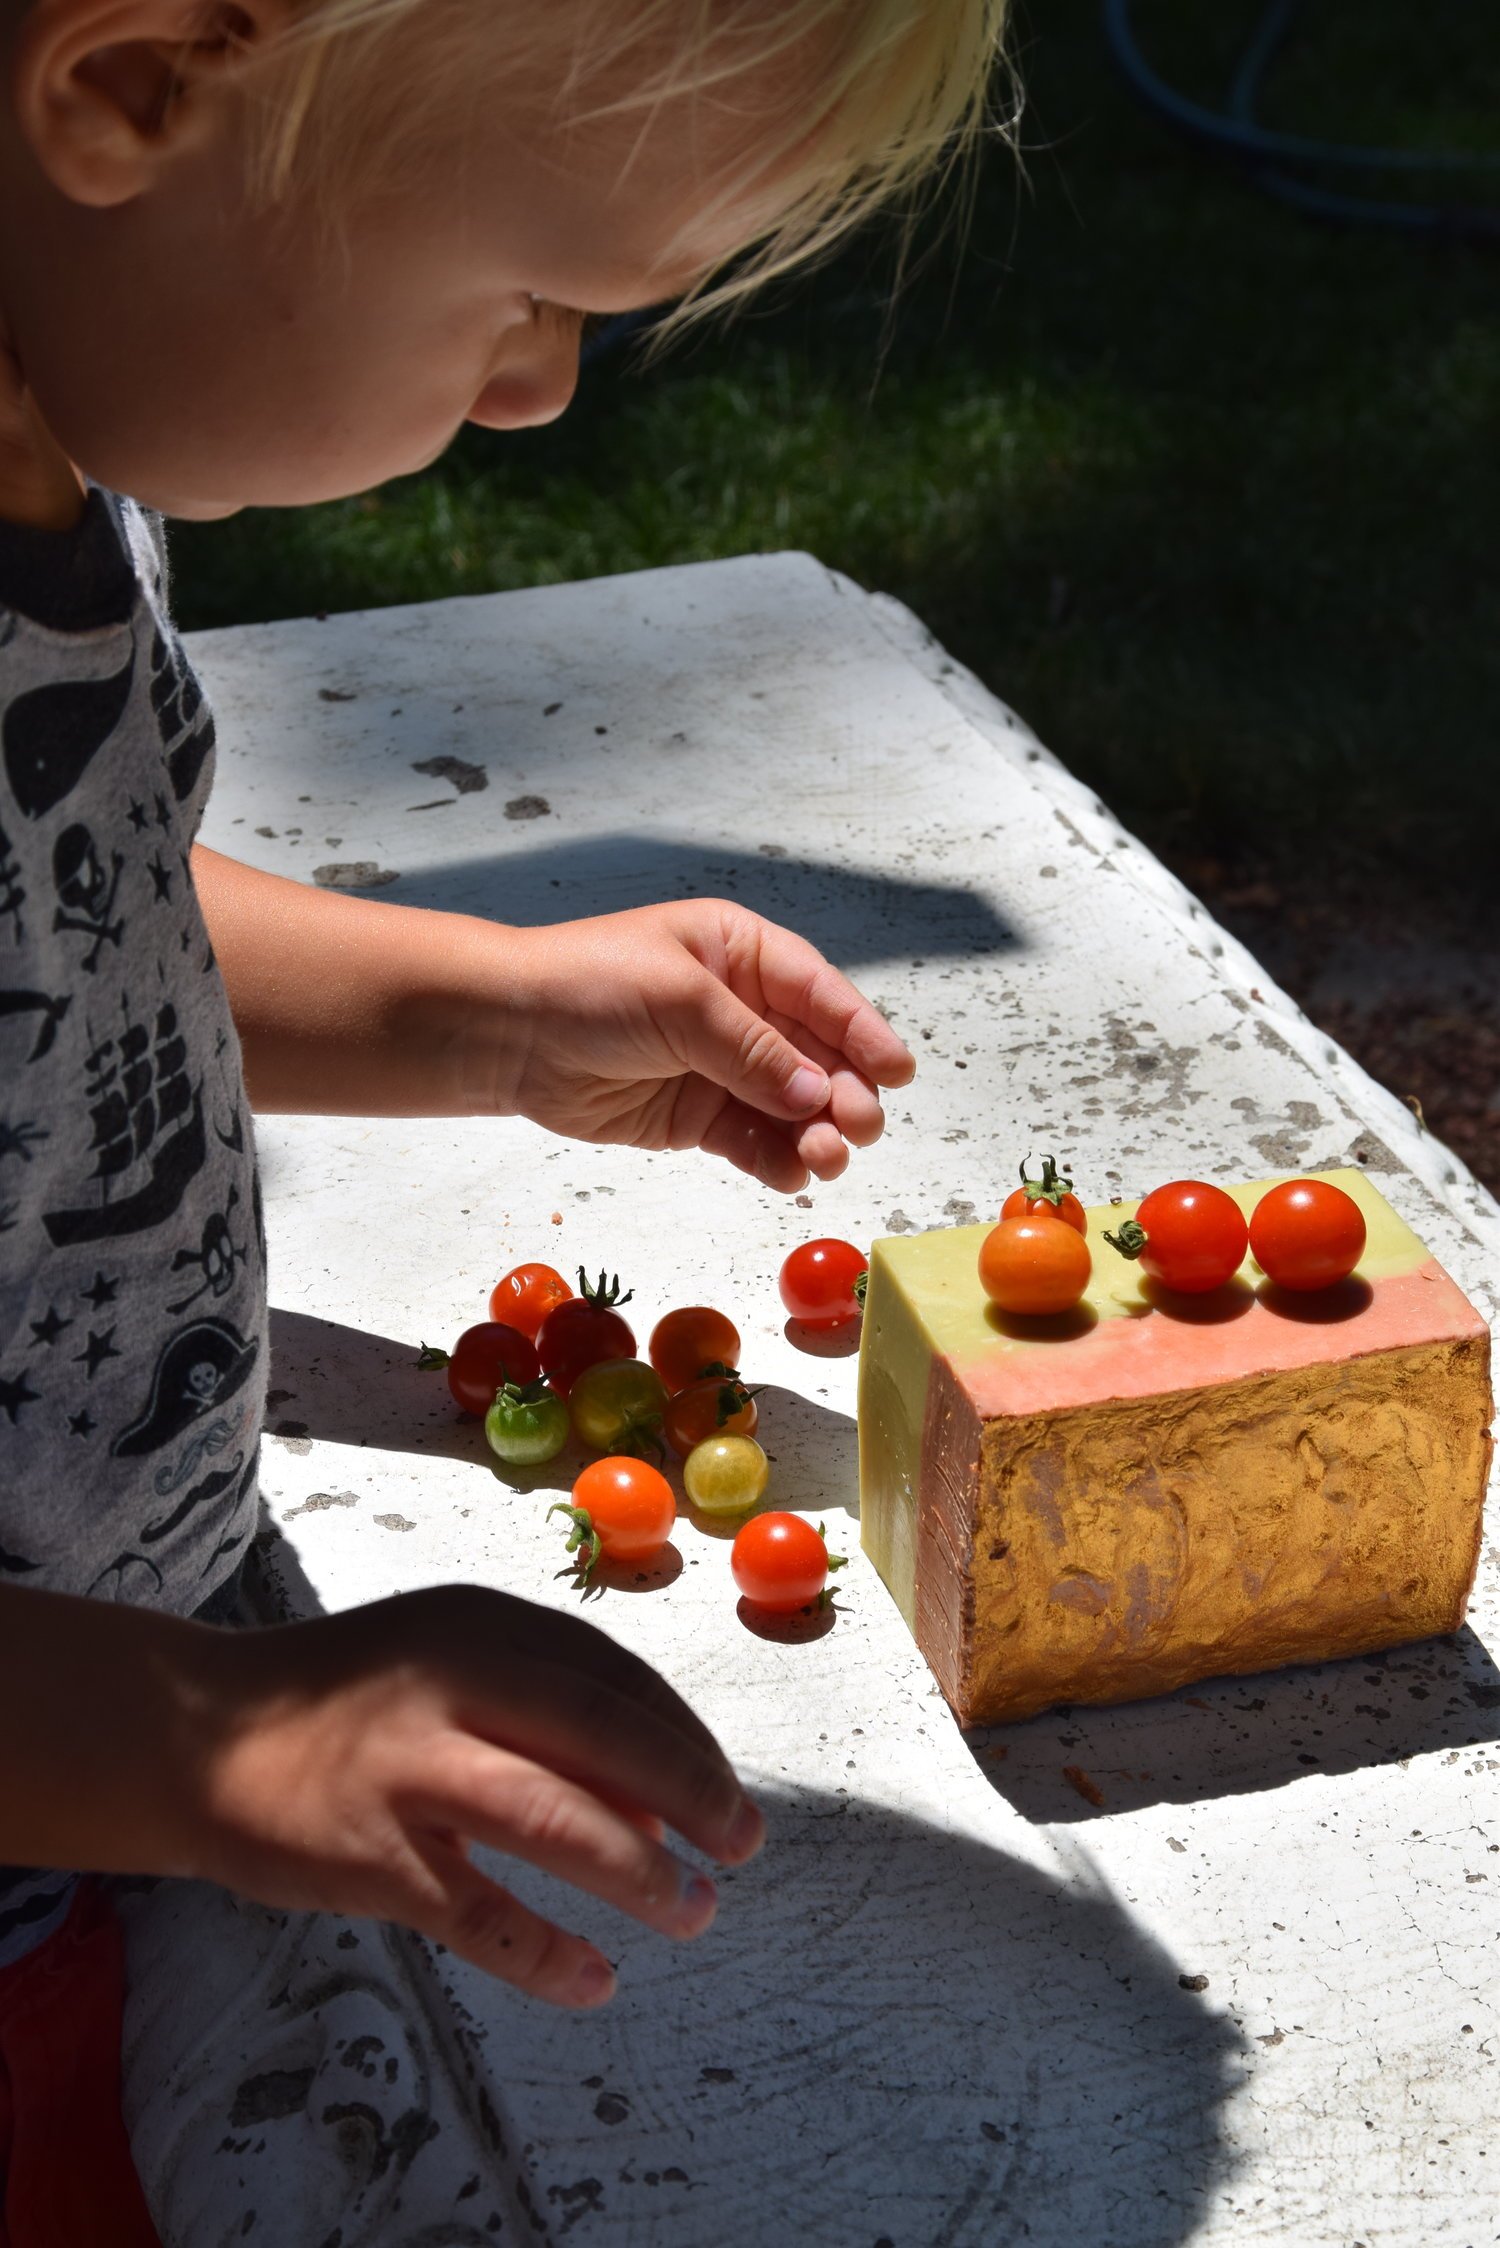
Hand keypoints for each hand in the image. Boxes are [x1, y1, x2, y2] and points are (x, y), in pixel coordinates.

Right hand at [185, 1585, 764, 2007]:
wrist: (199, 1733)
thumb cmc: (351, 1697)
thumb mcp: (448, 1661)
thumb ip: (544, 1711)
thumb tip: (656, 1805)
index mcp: (479, 1625)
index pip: (614, 1676)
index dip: (683, 1737)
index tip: (723, 1790)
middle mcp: (450, 1683)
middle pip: (602, 1733)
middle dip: (691, 1791)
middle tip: (743, 1844)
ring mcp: (407, 1769)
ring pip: (553, 1818)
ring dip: (638, 1872)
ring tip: (692, 1912)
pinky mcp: (369, 1855)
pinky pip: (479, 1916)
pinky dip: (546, 1954)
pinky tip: (593, 1980)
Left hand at [479, 899, 914, 1190]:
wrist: (509, 1034)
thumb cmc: (586, 985)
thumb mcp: (680, 999)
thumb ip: (751, 1048)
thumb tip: (813, 1090)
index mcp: (741, 954)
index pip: (819, 993)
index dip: (862, 1032)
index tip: (897, 1072)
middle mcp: (742, 1009)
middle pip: (816, 1055)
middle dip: (842, 1092)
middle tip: (857, 1127)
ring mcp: (721, 1066)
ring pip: (792, 1106)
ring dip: (816, 1133)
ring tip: (823, 1159)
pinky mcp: (697, 1116)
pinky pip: (754, 1140)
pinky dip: (778, 1159)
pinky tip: (792, 1175)